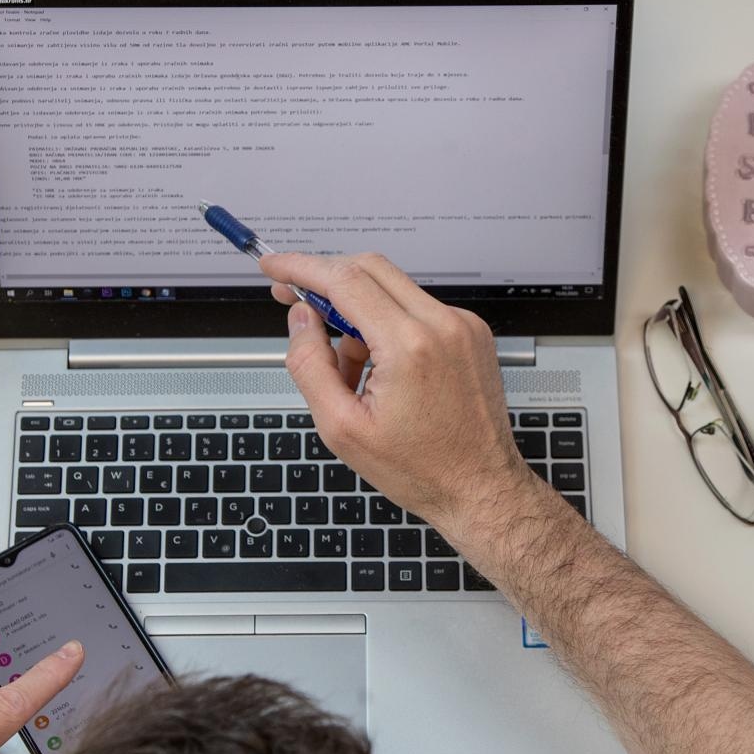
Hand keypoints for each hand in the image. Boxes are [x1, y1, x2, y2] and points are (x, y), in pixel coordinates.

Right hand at [261, 252, 537, 541]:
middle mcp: (442, 325)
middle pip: (369, 268)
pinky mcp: (471, 333)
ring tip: (349, 371)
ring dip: (356, 313)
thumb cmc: (421, 468)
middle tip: (294, 299)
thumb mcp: (342, 428)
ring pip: (391, 289)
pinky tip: (379, 371)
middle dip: (325, 279)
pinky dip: (386, 326)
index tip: (274, 265)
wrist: (480, 487)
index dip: (301, 267)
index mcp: (409, 346)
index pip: (345, 280)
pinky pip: (415, 309)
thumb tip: (300, 320)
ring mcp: (462, 326)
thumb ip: (310, 365)